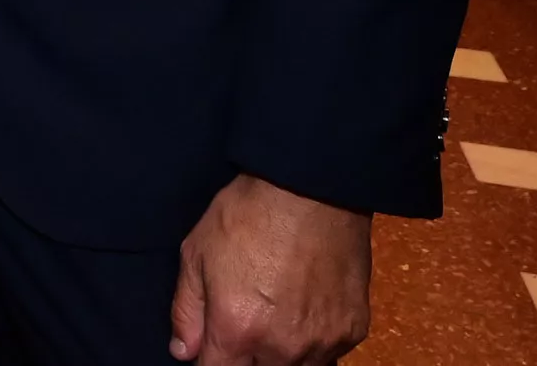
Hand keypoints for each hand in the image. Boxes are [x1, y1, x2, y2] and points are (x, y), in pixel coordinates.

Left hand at [172, 173, 370, 363]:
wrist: (311, 188)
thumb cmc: (247, 215)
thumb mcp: (196, 254)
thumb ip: (186, 310)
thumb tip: (183, 351)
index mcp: (237, 331)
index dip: (210, 360)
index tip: (213, 345)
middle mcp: (282, 349)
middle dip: (245, 358)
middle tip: (244, 324)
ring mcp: (323, 343)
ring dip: (280, 356)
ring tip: (276, 316)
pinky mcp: (353, 330)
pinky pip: (328, 353)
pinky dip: (313, 343)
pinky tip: (304, 310)